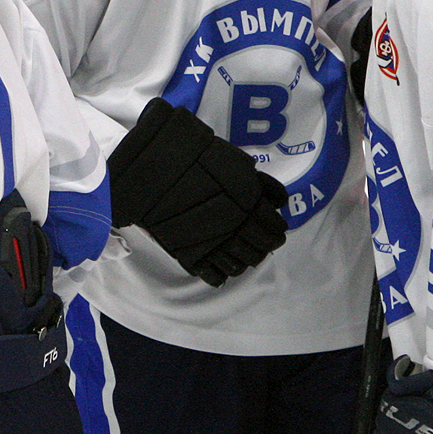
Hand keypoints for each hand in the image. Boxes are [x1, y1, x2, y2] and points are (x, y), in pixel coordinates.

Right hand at [108, 98, 287, 285]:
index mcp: (248, 205)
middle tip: (263, 243)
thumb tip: (276, 201)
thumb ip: (256, 183)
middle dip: (265, 246)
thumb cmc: (194, 159)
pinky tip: (222, 267)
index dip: (277, 229)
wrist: (155, 170)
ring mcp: (213, 244)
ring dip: (245, 260)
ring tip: (242, 254)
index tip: (275, 229)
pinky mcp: (192, 255)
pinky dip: (221, 274)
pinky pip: (214, 274)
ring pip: (240, 264)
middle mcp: (235, 228)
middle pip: (261, 249)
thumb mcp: (232, 161)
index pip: (273, 228)